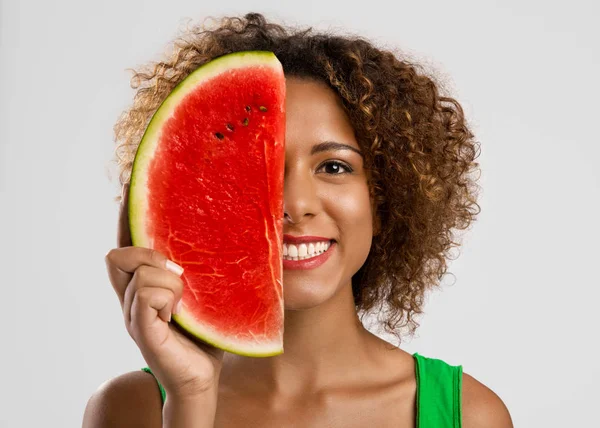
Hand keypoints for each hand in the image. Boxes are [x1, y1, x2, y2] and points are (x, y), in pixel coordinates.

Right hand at [104, 182, 224, 397]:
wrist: (204, 375)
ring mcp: (133, 315)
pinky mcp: (142, 332)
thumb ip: (195, 267)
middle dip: (148, 253)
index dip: (124, 218)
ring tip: (186, 301)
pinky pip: (145, 297)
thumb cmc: (205, 332)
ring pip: (139, 275)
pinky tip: (181, 313)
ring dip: (170, 281)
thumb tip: (217, 229)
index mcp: (143, 286)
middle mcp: (130, 298)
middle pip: (117, 255)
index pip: (124, 245)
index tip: (130, 183)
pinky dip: (167, 297)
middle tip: (180, 270)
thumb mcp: (201, 291)